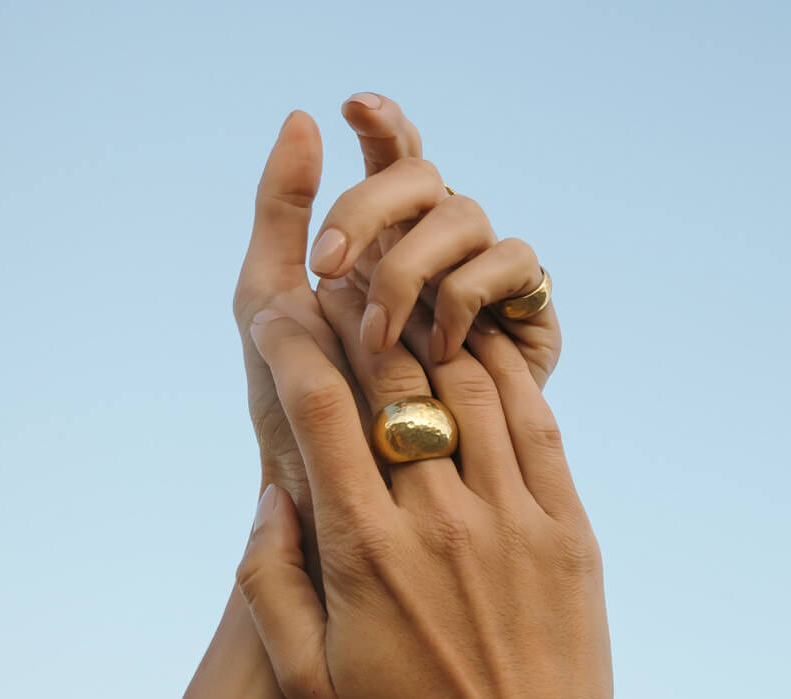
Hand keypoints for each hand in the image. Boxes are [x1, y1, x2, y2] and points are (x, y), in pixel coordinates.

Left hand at [234, 94, 560, 525]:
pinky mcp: (522, 325)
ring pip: (467, 216)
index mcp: (376, 241)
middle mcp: (431, 254)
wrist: (342, 498)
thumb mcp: (268, 306)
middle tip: (327, 267)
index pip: (394, 155)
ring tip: (376, 334)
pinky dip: (467, 293)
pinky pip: (514, 265)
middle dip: (372, 206)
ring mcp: (477, 286)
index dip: (383, 123)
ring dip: (413, 263)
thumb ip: (279, 214)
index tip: (351, 108)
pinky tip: (438, 345)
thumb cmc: (296, 413)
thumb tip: (303, 117)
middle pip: (425, 177)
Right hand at [236, 305, 613, 698]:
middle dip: (360, 319)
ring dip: (434, 331)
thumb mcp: (307, 680)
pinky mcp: (568, 532)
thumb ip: (270, 579)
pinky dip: (508, 375)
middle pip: (396, 380)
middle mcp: (440, 521)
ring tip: (410, 302)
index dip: (295, 344)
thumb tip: (273, 490)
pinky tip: (485, 350)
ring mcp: (514, 520)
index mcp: (365, 554)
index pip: (320, 410)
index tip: (281, 314)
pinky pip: (537, 427)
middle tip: (343, 287)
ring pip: (471, 386)